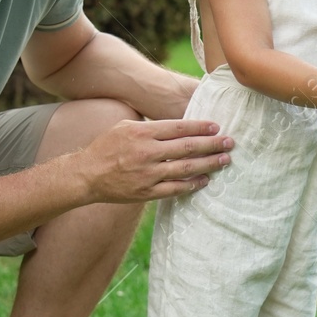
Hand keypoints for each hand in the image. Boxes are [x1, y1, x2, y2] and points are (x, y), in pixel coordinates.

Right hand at [74, 118, 232, 202]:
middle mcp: (147, 152)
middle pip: (188, 147)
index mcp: (142, 133)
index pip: (179, 128)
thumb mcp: (125, 126)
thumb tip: (179, 124)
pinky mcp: (146, 192)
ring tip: (225, 160)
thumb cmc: (107, 147)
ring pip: (186, 168)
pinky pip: (175, 188)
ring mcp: (148, 174)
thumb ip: (151, 125)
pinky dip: (193, 184)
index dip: (201, 127)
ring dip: (209, 164)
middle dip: (212, 144)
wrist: (86, 175)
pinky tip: (206, 179)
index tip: (217, 127)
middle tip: (230, 142)